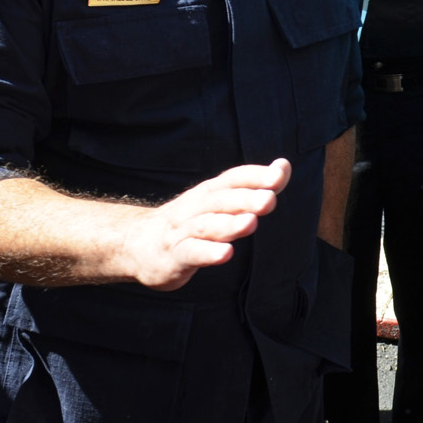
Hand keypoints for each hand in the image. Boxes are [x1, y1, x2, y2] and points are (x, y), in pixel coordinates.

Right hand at [116, 159, 291, 290]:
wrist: (138, 245)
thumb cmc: (189, 222)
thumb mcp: (219, 203)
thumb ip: (252, 188)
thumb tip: (283, 167)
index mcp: (209, 193)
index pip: (232, 178)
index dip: (255, 175)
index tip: (279, 174)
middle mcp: (195, 207)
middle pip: (221, 200)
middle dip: (245, 199)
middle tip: (269, 200)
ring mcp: (182, 231)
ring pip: (207, 226)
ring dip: (229, 224)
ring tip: (250, 223)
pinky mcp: (175, 255)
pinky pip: (191, 253)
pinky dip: (208, 253)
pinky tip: (225, 254)